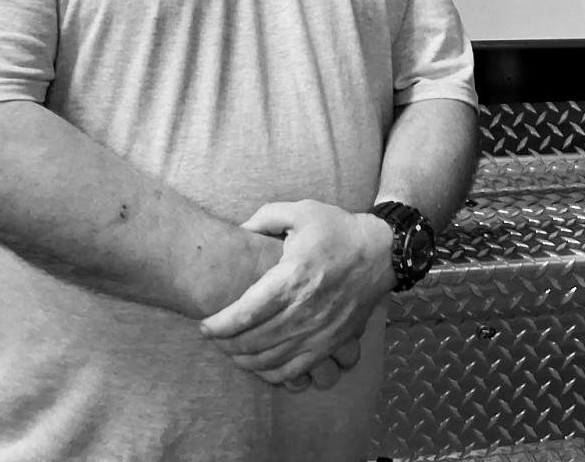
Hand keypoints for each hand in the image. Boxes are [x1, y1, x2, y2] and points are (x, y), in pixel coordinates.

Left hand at [199, 200, 392, 386]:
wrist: (380, 254)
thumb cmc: (337, 230)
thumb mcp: (301, 211)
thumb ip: (265, 217)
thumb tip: (239, 230)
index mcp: (294, 276)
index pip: (248, 312)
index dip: (220, 324)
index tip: (204, 325)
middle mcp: (305, 309)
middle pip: (254, 340)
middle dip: (226, 343)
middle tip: (211, 337)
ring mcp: (318, 331)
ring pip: (270, 359)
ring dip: (243, 359)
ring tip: (228, 350)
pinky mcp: (329, 344)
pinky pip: (294, 370)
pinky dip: (270, 373)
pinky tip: (257, 364)